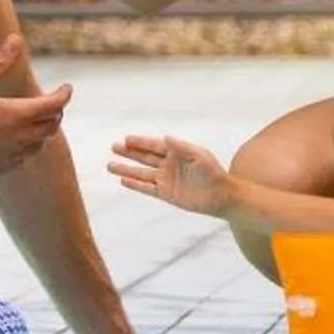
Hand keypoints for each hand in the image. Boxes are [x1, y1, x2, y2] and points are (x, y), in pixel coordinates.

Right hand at [0, 34, 70, 178]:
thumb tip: (16, 39)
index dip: (63, 95)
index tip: (66, 88)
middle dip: (55, 112)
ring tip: (39, 123)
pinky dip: (28, 148)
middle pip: (51, 126)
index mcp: (16, 115)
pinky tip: (18, 142)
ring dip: (44, 132)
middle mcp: (19, 138)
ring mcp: (10, 156)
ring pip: (39, 145)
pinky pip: (23, 159)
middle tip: (52, 103)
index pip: (53, 105)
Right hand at [107, 133, 235, 217]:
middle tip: (114, 147)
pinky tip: (123, 181)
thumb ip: (181, 147)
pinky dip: (135, 185)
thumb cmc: (213, 173)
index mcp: (177, 152)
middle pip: (144, 158)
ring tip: (110, 165)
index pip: (154, 145)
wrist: (222, 196)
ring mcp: (166, 180)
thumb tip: (166, 137)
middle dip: (129, 153)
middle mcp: (169, 165)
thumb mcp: (199, 156)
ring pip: (142, 173)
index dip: (141, 142)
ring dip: (127, 169)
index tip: (126, 139)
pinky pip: (147, 188)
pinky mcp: (166, 194)